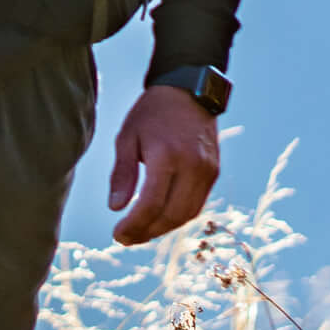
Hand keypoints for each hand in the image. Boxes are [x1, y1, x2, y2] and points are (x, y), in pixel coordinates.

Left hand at [107, 85, 222, 245]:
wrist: (188, 90)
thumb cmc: (152, 112)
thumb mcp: (127, 136)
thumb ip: (122, 174)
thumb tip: (116, 208)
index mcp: (167, 156)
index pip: (151, 204)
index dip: (134, 225)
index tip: (117, 234)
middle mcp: (192, 166)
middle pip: (172, 215)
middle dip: (147, 232)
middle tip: (126, 239)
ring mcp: (207, 171)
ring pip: (187, 214)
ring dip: (163, 228)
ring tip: (140, 232)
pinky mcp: (214, 173)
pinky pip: (197, 204)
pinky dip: (178, 216)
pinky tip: (159, 218)